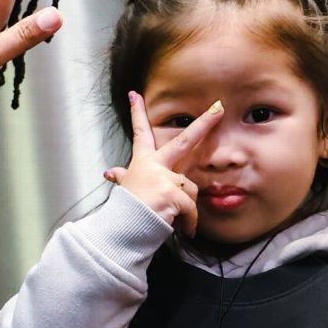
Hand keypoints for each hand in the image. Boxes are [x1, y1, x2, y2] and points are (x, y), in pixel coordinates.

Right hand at [103, 91, 222, 235]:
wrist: (123, 231)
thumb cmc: (127, 210)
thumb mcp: (125, 189)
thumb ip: (122, 177)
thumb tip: (109, 172)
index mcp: (143, 162)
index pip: (140, 134)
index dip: (137, 113)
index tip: (135, 95)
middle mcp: (154, 165)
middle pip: (183, 140)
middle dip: (204, 123)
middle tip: (219, 107)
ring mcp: (163, 177)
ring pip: (190, 188)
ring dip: (187, 208)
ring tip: (174, 220)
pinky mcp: (172, 193)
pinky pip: (191, 208)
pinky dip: (189, 222)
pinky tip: (180, 228)